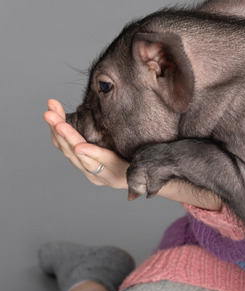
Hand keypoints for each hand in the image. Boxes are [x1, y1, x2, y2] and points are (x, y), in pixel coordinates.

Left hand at [43, 99, 221, 209]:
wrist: (144, 180)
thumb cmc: (148, 164)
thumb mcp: (147, 159)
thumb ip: (143, 158)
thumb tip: (146, 139)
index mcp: (118, 173)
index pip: (103, 161)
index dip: (91, 153)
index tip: (79, 146)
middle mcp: (101, 175)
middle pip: (79, 155)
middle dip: (64, 133)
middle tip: (52, 116)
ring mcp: (90, 172)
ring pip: (68, 152)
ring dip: (57, 130)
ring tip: (50, 110)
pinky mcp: (84, 166)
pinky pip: (67, 151)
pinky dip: (59, 134)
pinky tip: (55, 119)